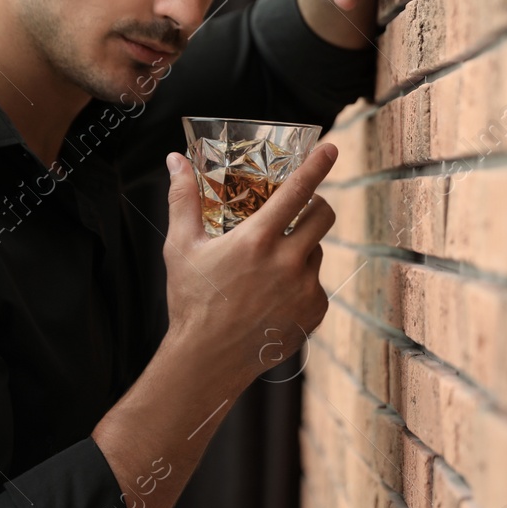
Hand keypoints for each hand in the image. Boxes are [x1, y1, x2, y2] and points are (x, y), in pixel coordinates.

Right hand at [160, 144, 338, 390]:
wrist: (207, 360)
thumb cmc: (191, 302)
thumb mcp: (181, 247)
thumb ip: (182, 199)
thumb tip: (175, 161)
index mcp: (257, 240)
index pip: (297, 190)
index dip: (317, 165)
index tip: (331, 147)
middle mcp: (288, 262)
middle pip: (323, 215)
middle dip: (315, 206)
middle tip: (297, 212)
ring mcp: (306, 288)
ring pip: (317, 251)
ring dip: (301, 249)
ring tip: (268, 268)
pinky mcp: (315, 312)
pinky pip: (316, 284)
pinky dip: (301, 283)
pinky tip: (273, 296)